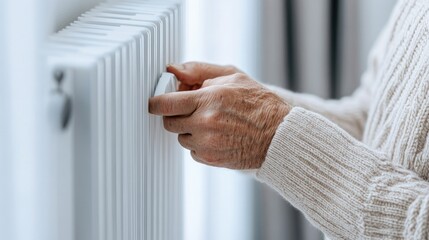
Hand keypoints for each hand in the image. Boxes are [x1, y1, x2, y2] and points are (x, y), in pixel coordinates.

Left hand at [149, 62, 290, 168]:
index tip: (154, 102)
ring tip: (210, 122)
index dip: (155, 102)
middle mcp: (205, 123)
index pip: (165, 103)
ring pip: (180, 137)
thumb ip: (199, 71)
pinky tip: (217, 135)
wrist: (278, 135)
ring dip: (189, 129)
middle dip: (176, 114)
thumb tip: (173, 70)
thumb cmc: (258, 103)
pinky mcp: (211, 158)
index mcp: (209, 99)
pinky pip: (192, 150)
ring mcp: (207, 143)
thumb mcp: (232, 76)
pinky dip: (199, 143)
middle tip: (192, 109)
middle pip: (169, 122)